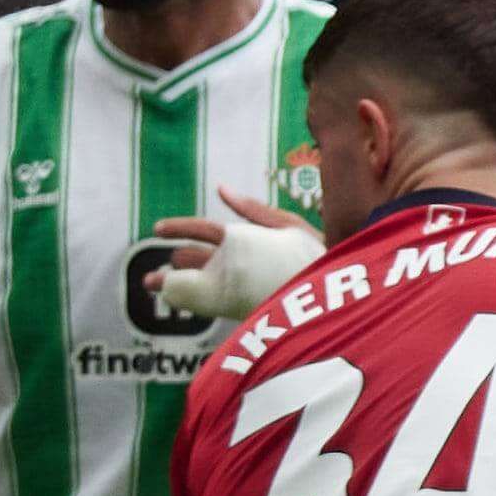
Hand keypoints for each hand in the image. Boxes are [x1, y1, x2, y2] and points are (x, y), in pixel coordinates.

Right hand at [152, 191, 323, 322]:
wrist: (346, 286)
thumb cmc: (321, 251)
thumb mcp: (289, 227)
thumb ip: (255, 211)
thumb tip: (220, 188)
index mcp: (250, 238)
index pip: (209, 231)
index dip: (183, 229)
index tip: (157, 229)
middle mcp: (244, 261)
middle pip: (201, 261)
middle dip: (174, 267)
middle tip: (149, 279)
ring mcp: (247, 284)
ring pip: (206, 284)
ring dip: (180, 287)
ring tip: (157, 290)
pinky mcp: (256, 306)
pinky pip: (221, 304)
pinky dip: (201, 304)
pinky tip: (181, 305)